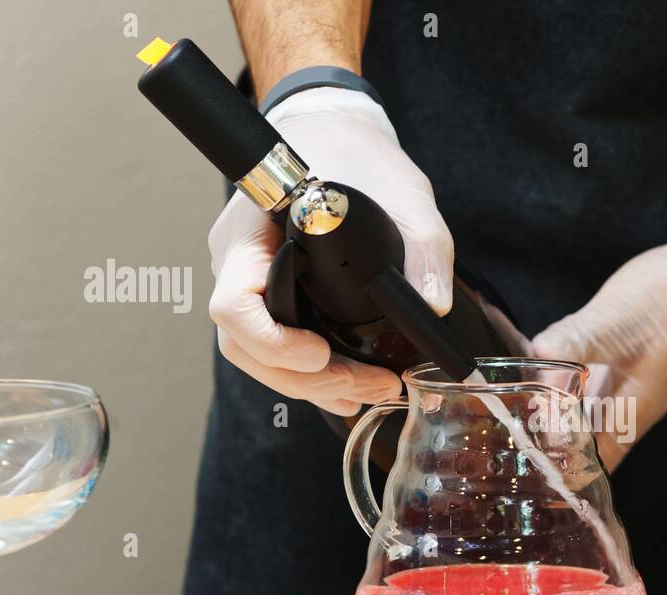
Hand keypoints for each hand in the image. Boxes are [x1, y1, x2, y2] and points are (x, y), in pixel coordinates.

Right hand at [207, 88, 453, 414]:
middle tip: (370, 386)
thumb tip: (432, 307)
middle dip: (306, 379)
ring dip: (311, 384)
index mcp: (252, 232)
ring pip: (259, 354)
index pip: (234, 305)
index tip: (322, 352)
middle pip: (246, 346)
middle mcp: (239, 261)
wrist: (336, 130)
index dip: (273, 341)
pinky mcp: (271, 290)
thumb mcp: (405, 193)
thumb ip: (424, 248)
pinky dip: (310, 373)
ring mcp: (250, 277)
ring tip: (370, 392)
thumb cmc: (358, 153)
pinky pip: (277, 343)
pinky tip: (351, 385)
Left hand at [531, 191, 666, 467]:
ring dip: (558, 422)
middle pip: (588, 448)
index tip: (525, 478)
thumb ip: (575, 342)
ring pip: (591, 419)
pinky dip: (570, 394)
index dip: (560, 479)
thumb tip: (534, 361)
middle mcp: (634, 408)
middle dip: (551, 453)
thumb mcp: (619, 319)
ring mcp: (637, 387)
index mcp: (630, 412)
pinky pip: (596, 392)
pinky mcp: (636, 365)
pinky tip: (546, 379)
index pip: (591, 467)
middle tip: (504, 450)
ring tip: (514, 421)